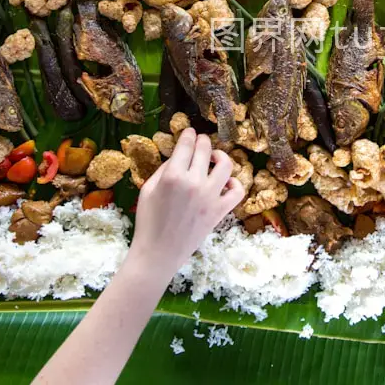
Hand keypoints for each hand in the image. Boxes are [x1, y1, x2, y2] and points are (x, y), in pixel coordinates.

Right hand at [129, 129, 244, 273]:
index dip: (189, 135)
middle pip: (205, 151)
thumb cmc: (148, 221)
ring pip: (226, 165)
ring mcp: (210, 197)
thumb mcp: (148, 190)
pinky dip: (234, 184)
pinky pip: (237, 192)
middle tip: (202, 140)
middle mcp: (194, 182)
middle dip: (204, 141)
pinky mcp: (220, 211)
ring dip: (221, 157)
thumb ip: (164, 170)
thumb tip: (179, 157)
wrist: (159, 252)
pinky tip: (226, 183)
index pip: (186, 146)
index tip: (191, 131)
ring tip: (215, 158)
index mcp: (173, 176)